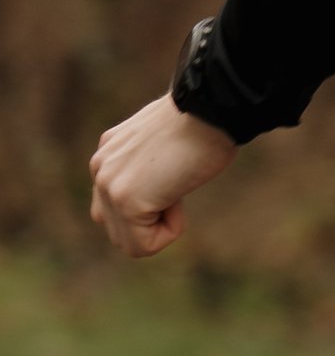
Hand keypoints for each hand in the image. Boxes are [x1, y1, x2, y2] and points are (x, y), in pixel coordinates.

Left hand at [89, 95, 236, 259]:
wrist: (212, 109)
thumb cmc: (206, 123)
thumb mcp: (167, 144)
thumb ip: (150, 166)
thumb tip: (160, 185)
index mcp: (109, 151)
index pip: (116, 205)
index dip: (154, 204)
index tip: (175, 173)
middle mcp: (101, 167)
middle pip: (116, 228)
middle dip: (151, 222)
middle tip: (176, 185)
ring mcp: (109, 184)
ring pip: (128, 241)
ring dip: (159, 228)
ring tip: (176, 191)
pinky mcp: (125, 199)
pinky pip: (143, 245)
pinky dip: (169, 231)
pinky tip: (178, 196)